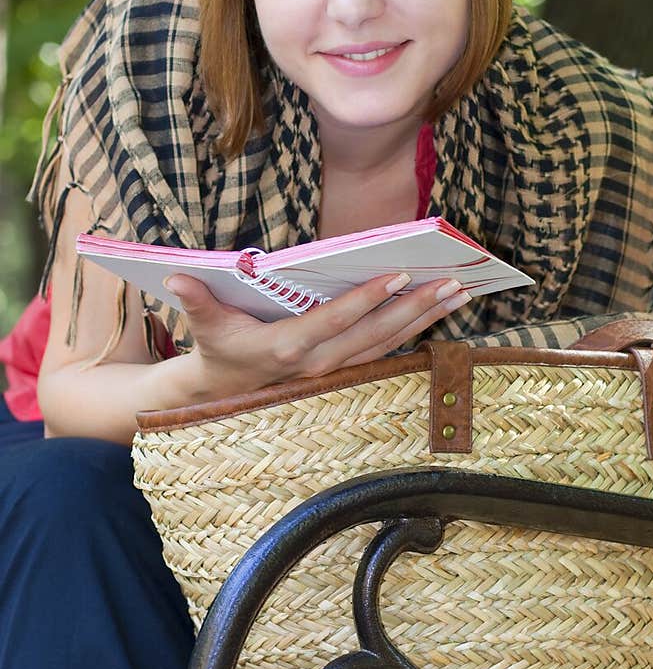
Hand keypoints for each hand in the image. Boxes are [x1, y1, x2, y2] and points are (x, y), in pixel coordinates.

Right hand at [163, 269, 470, 398]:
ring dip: (427, 316)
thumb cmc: (219, 348)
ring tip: (460, 291)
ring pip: (391, 342)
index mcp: (288, 348)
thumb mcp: (204, 324)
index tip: (398, 276)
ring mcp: (337, 370)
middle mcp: (320, 364)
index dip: (367, 300)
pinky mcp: (348, 368)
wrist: (226, 393)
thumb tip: (178, 276)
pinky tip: (441, 307)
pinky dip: (418, 328)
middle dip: (416, 307)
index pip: (335, 322)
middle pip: (377, 334)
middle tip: (452, 282)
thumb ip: (195, 299)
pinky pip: (389, 348)